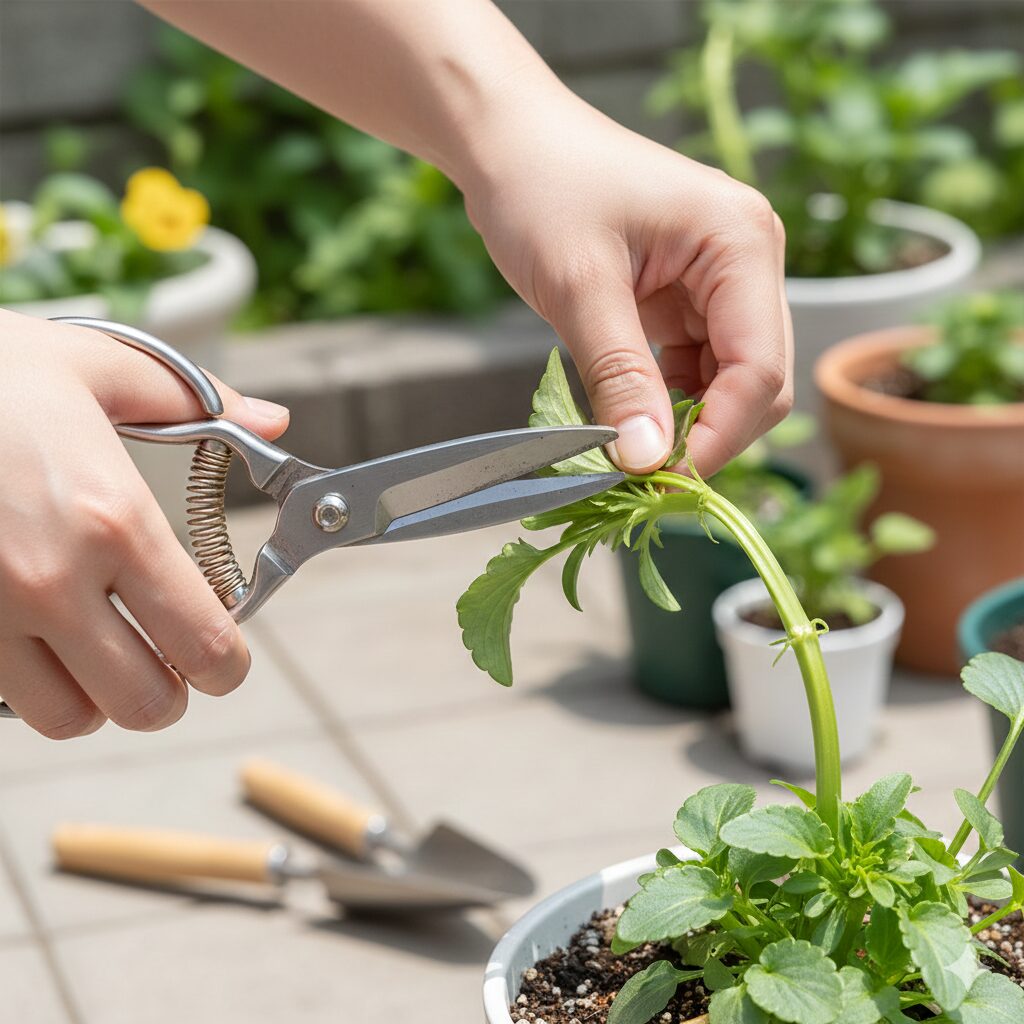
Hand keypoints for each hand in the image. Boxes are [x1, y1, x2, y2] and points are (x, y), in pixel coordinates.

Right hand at [0, 310, 288, 738]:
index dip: (228, 664)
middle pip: (144, 704)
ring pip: (67, 720)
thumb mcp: (99, 367)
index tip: (224, 652)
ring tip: (98, 654)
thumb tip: (273, 421)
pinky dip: (28, 686)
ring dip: (96, 698)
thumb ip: (201, 400)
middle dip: (168, 690)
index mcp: (115, 519)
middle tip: (165, 658)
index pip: (205, 645)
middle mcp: (53, 580)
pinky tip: (34, 638)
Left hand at [460, 89, 792, 476]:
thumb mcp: (579, 287)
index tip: (665, 481)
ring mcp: (721, 282)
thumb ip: (620, 376)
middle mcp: (747, 261)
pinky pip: (694, 370)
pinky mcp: (688, 300)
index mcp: (741, 242)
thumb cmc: (541, 188)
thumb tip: (647, 459)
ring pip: (727, 383)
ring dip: (686, 424)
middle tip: (645, 475)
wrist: (510, 144)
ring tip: (630, 453)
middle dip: (709, 434)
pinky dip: (667, 403)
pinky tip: (629, 419)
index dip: (720, 436)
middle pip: (757, 380)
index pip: (760, 367)